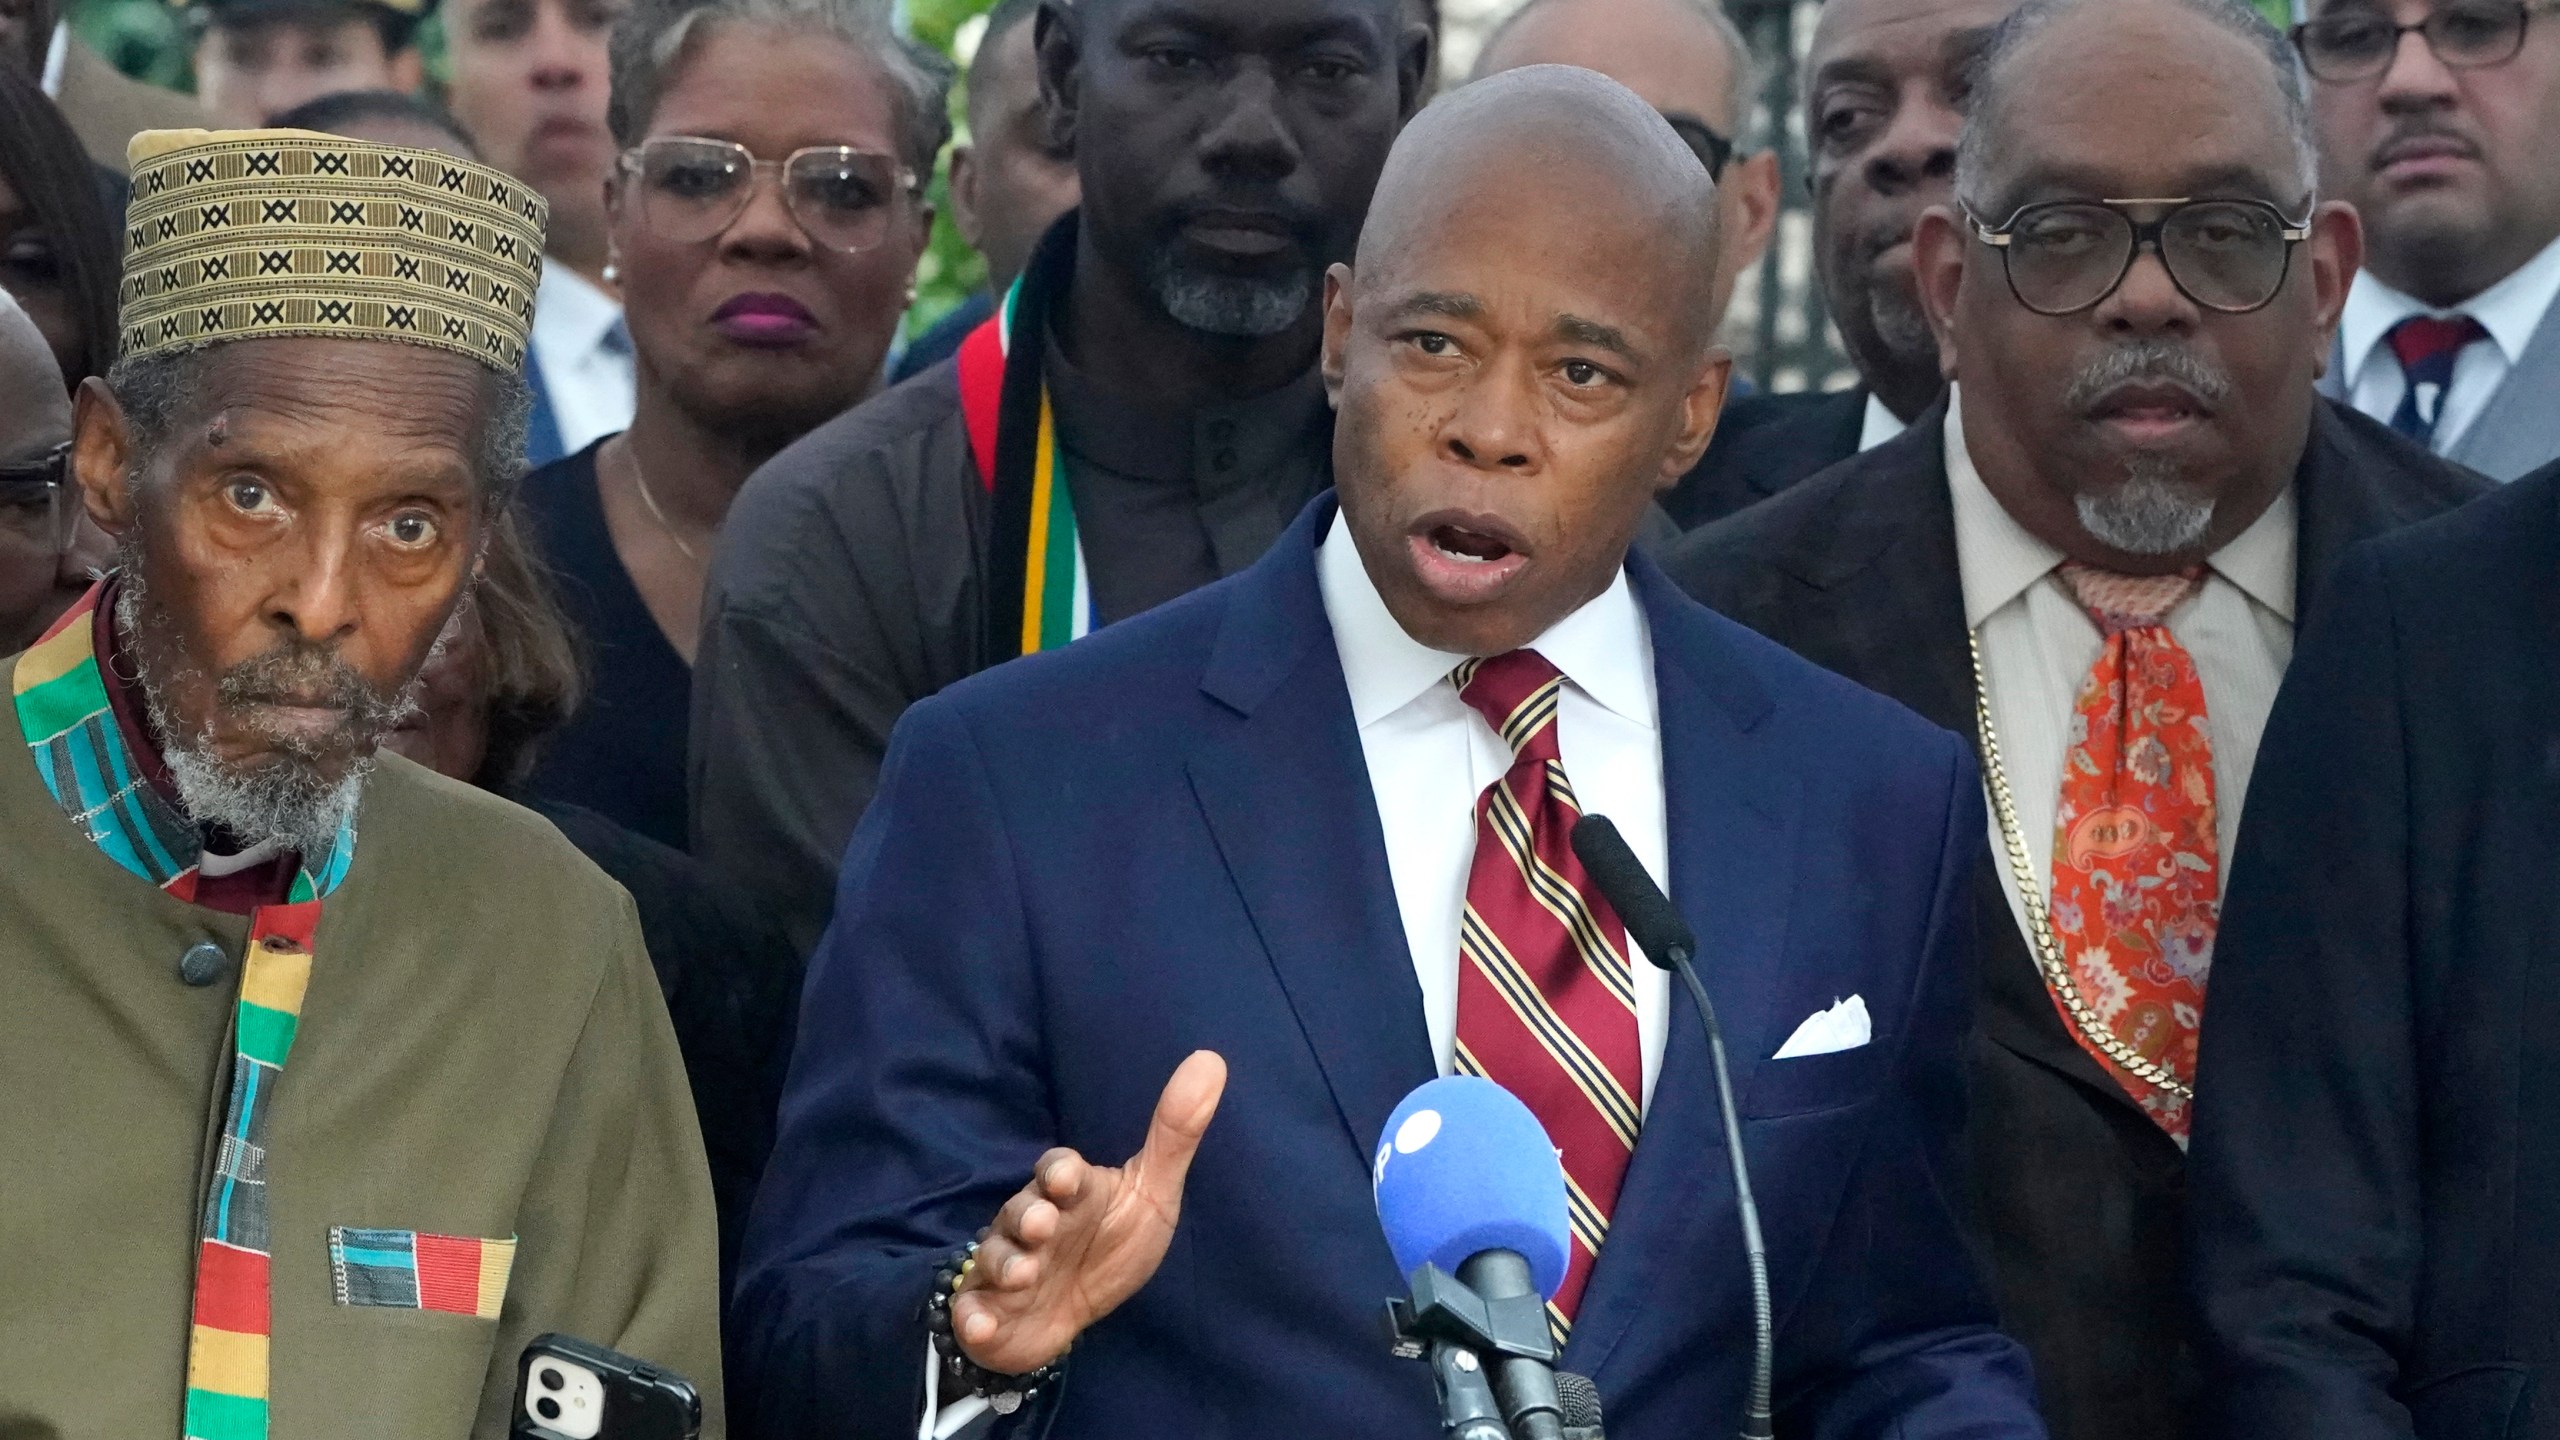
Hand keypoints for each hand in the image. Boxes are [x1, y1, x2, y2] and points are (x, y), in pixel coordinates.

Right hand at [951, 1050, 1227, 1375]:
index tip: (1068, 1177)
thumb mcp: (1150, 1194)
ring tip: (1024, 1275)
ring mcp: (1005, 1267)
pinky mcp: (986, 1311)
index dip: (1060, 1172)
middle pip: (1021, 1211)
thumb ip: (1174, 1136)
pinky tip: (981, 1325)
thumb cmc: (1110, 1242)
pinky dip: (976, 1319)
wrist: (1066, 1315)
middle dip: (1028, 1216)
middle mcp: (1031, 1224)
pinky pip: (974, 1313)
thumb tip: (1211, 1059)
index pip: (1058, 1170)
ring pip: (997, 1258)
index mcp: (1070, 1194)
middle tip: (1042, 1224)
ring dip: (1007, 1264)